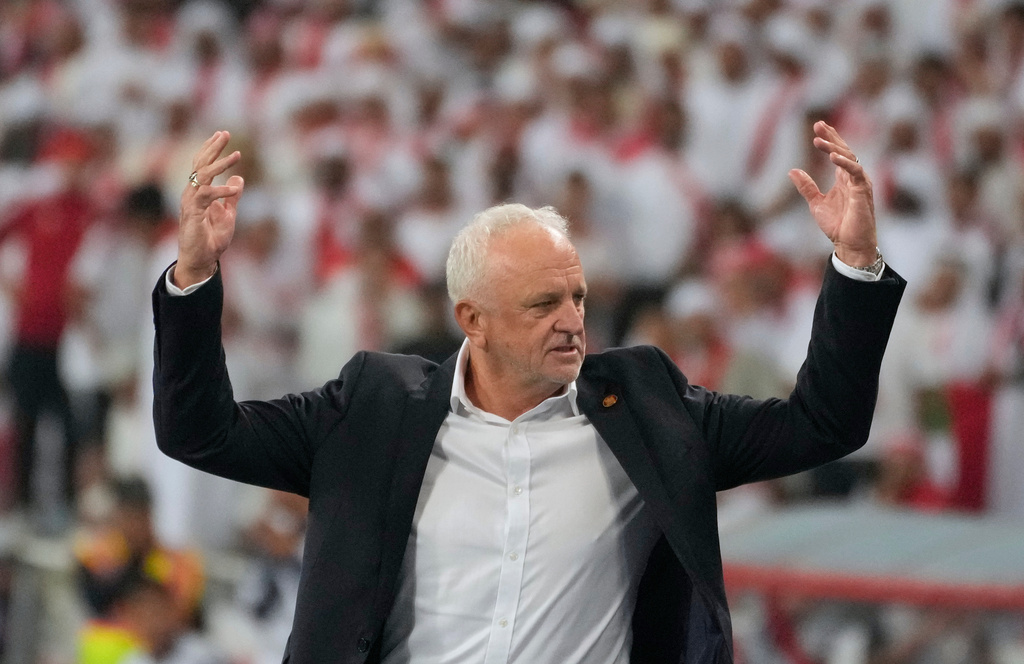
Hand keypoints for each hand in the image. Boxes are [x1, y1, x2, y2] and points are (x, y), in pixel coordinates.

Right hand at [175, 131, 242, 287]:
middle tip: (226, 133)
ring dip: (220, 165)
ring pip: (203, 176)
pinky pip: (206, 196)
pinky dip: (221, 191)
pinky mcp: (193, 213)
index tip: (222, 134)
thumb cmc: (211, 239)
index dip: (211, 148)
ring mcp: (191, 202)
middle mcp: (192, 193)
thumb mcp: (228, 214)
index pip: (202, 164)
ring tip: (237, 156)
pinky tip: (234, 188)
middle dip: (213, 147)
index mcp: (199, 191)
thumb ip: (232, 197)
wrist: (202, 260)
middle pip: (200, 164)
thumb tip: (239, 179)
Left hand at [788, 121, 876, 266]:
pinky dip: (845, 163)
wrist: (849, 244)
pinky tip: (833, 156)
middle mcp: (853, 177)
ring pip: (849, 158)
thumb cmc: (837, 225)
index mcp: (843, 179)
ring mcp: (860, 183)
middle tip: (818, 125)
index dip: (829, 139)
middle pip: (844, 150)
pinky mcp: (863, 191)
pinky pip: (856, 171)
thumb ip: (806, 186)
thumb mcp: (816, 203)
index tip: (817, 126)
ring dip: (834, 147)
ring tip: (818, 140)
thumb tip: (792, 170)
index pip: (837, 153)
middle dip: (831, 137)